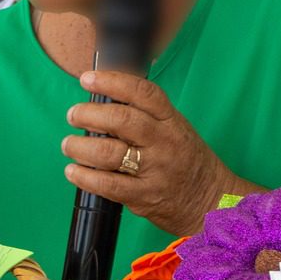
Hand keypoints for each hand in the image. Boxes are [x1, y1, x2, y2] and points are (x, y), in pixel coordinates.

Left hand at [61, 69, 249, 237]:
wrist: (211, 201)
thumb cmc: (188, 161)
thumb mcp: (176, 129)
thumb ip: (147, 114)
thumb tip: (106, 97)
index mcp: (171, 121)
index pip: (143, 93)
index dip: (112, 81)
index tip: (87, 78)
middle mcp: (164, 143)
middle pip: (122, 121)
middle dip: (89, 114)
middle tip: (73, 114)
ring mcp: (155, 170)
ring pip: (110, 152)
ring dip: (81, 146)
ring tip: (69, 144)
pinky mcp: (144, 197)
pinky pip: (109, 185)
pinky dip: (85, 177)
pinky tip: (74, 171)